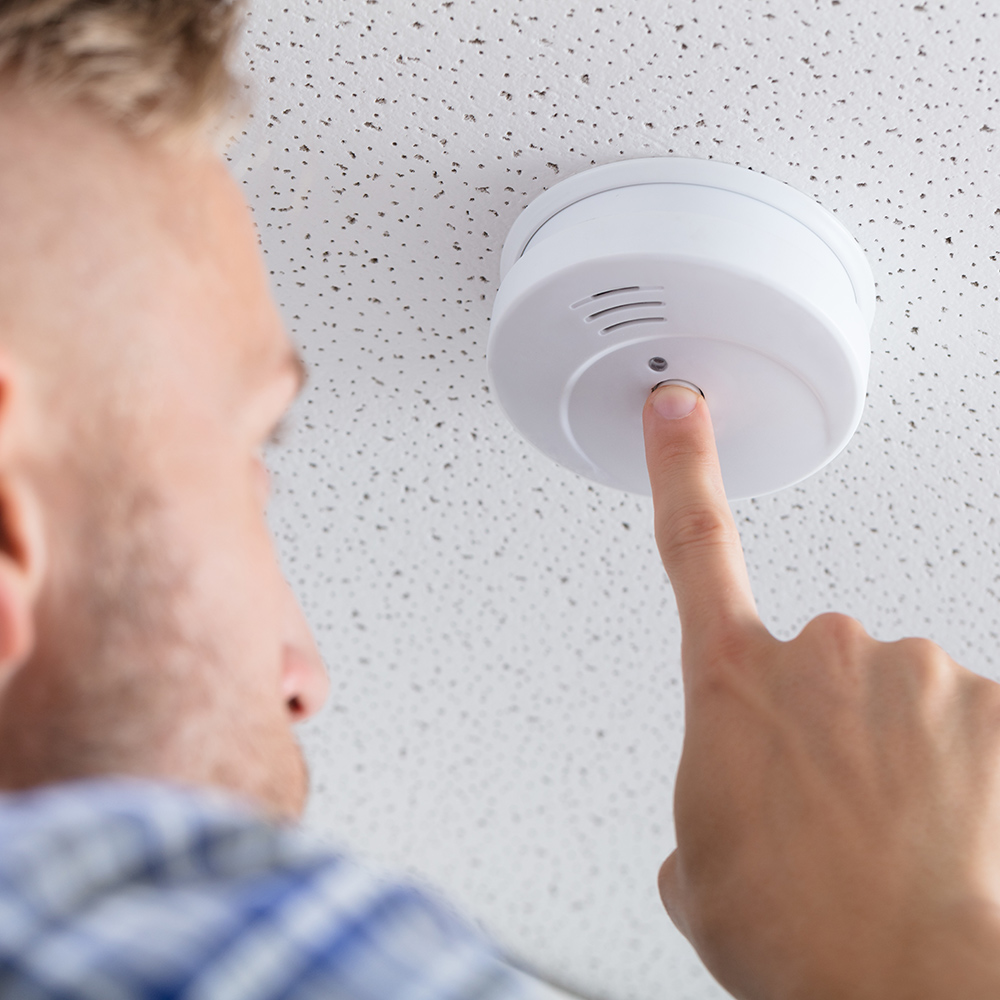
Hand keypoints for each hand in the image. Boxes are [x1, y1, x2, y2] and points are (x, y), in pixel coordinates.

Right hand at [642, 383, 999, 999]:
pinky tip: (954, 831)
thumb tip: (724, 825)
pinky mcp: (995, 700)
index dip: (680, 465)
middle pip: (820, 660)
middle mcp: (820, 652)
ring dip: (896, 749)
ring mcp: (912, 670)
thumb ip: (705, 812)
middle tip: (831, 805)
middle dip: (825, 720)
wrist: (902, 983)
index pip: (693, 542)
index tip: (679, 409)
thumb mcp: (700, 870)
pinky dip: (968, 770)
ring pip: (900, 694)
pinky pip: (975, 722)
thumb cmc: (797, 930)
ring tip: (890, 832)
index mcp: (731, 681)